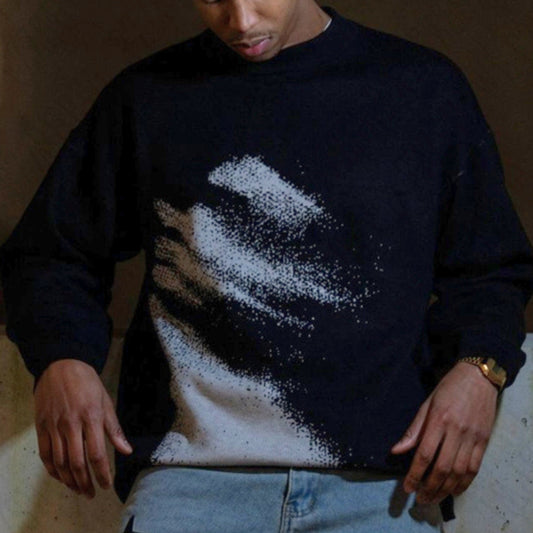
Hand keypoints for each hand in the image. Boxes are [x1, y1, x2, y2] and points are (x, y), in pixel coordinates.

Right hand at [33, 358, 132, 498]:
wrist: (61, 366)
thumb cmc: (88, 383)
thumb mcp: (106, 402)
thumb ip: (114, 429)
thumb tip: (126, 451)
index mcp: (91, 418)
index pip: (97, 454)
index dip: (102, 473)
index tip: (107, 485)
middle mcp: (71, 425)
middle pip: (77, 462)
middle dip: (85, 482)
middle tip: (92, 493)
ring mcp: (54, 426)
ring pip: (60, 462)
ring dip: (69, 480)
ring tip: (78, 489)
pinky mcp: (41, 427)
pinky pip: (45, 454)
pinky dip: (52, 469)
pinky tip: (60, 477)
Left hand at [390, 361, 498, 503]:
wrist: (478, 377)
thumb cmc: (449, 388)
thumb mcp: (427, 404)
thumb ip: (413, 429)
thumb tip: (396, 450)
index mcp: (438, 420)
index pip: (424, 454)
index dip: (415, 474)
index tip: (407, 487)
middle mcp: (456, 431)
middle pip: (442, 467)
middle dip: (429, 487)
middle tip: (420, 499)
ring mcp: (472, 437)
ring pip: (459, 472)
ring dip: (446, 489)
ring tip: (434, 498)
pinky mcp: (484, 441)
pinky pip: (475, 468)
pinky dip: (464, 483)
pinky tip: (454, 490)